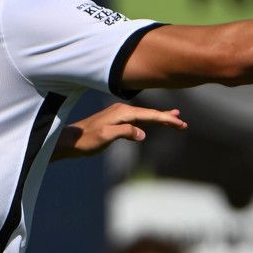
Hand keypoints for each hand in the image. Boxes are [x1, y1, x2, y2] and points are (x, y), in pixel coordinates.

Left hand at [54, 103, 186, 159]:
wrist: (69, 140)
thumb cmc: (86, 140)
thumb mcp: (105, 136)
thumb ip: (124, 132)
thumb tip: (142, 134)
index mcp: (122, 113)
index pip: (149, 115)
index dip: (166, 119)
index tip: (180, 124)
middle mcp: (122, 111)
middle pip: (149, 113)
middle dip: (166, 118)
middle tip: (183, 122)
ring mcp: (119, 115)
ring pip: (145, 116)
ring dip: (159, 118)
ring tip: (174, 118)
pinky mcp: (116, 121)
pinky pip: (137, 119)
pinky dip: (148, 121)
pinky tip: (152, 123)